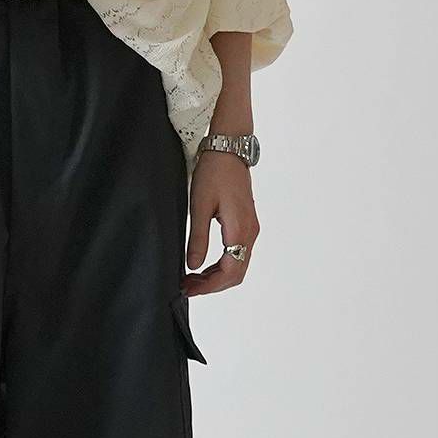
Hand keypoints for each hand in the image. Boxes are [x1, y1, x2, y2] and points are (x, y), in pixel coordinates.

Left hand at [184, 150, 258, 296]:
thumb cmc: (214, 172)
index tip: (188, 288)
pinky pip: (237, 254)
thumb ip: (197, 238)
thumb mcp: (199, 206)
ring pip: (237, 265)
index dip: (209, 286)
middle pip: (236, 273)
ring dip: (216, 276)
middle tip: (187, 286)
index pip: (229, 271)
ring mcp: (250, 229)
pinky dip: (221, 265)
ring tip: (192, 277)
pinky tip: (204, 264)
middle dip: (212, 285)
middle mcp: (250, 232)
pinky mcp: (246, 224)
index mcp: (239, 229)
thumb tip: (193, 265)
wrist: (229, 149)